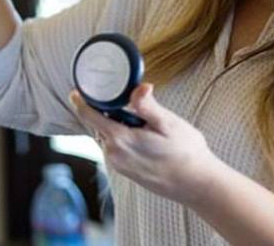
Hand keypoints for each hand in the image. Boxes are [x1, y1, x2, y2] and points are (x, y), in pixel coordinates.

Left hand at [70, 84, 219, 204]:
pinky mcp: (127, 172)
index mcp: (120, 140)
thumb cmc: (186, 153)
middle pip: (99, 125)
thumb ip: (148, 106)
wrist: (198, 185)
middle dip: (108, 112)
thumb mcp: (168, 124)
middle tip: (127, 102)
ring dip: (117, 126)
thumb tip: (138, 87)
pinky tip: (143, 137)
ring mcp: (119, 166)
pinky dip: (123, 138)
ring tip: (142, 123)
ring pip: (108, 137)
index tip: (76, 90)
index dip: (81, 102)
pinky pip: (116, 149)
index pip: (89, 117)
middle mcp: (114, 155)